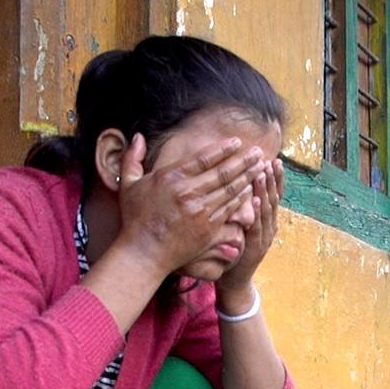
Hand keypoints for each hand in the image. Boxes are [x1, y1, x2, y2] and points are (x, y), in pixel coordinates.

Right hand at [114, 134, 264, 276]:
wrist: (144, 253)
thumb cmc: (136, 219)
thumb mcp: (128, 185)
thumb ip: (132, 158)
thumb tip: (137, 135)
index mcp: (171, 178)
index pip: (203, 158)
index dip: (223, 149)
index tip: (237, 142)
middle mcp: (188, 192)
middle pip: (222, 172)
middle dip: (243, 161)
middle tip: (257, 152)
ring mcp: (200, 211)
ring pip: (230, 189)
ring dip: (248, 177)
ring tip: (261, 167)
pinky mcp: (209, 228)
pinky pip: (230, 209)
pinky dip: (242, 198)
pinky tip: (252, 190)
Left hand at [217, 159, 280, 304]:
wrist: (235, 281)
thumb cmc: (234, 250)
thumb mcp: (240, 225)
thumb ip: (242, 208)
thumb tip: (238, 183)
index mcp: (266, 220)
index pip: (273, 195)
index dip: (275, 178)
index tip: (273, 160)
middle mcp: (269, 226)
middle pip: (273, 199)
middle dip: (272, 179)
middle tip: (271, 160)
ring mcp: (264, 237)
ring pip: (267, 210)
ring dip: (265, 191)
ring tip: (262, 173)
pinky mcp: (256, 248)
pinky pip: (257, 228)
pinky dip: (258, 213)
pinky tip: (257, 201)